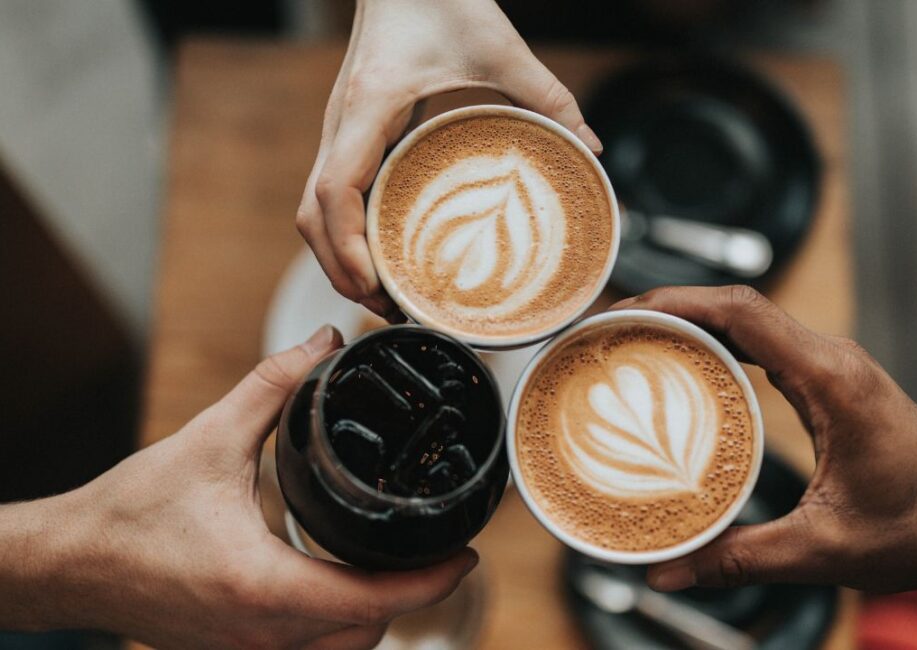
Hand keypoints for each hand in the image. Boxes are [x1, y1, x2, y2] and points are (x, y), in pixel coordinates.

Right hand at [0, 325, 476, 648]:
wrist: (69, 563)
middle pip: (367, 632)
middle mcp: (260, 634)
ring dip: (373, 613)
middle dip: (409, 596)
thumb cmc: (129, 512)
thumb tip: (320, 344)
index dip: (432, 582)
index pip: (374, 600)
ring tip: (394, 562)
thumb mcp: (208, 439)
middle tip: (434, 547)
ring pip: (339, 648)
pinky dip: (335, 623)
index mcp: (263, 587)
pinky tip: (339, 583)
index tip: (467, 555)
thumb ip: (272, 387)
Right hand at [296, 0, 601, 319]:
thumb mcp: (499, 45)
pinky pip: (332, 196)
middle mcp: (340, 125)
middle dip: (341, 271)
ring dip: (339, 258)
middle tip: (389, 309)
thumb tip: (590, 148)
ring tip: (384, 296)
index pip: (333, 192)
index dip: (346, 247)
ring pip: (313, 211)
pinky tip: (382, 255)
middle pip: (311, 218)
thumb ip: (548, 95)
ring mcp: (339, 132)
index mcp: (368, 108)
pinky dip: (346, 235)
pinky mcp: (350, 135)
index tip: (376, 284)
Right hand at [612, 286, 916, 592]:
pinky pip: (762, 343)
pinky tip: (683, 367)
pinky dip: (717, 344)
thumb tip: (668, 570)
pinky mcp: (827, 381)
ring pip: (748, 319)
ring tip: (633, 341)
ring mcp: (829, 365)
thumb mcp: (823, 548)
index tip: (625, 311)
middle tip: (611, 329)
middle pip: (736, 305)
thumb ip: (739, 557)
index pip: (743, 311)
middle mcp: (830, 359)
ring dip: (691, 321)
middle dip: (669, 307)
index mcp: (831, 379)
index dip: (676, 302)